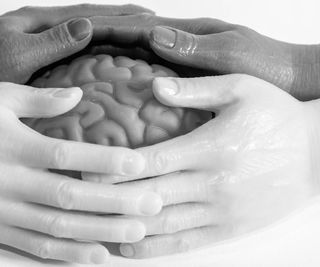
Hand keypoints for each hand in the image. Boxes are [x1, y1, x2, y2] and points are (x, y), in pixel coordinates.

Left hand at [0, 4, 151, 101]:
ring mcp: (43, 35)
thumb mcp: (15, 56)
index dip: (124, 18)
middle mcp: (45, 24)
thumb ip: (52, 41)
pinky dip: (98, 42)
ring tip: (140, 29)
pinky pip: (76, 43)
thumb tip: (89, 26)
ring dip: (116, 28)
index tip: (152, 18)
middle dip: (126, 18)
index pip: (92, 16)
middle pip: (94, 17)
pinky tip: (107, 46)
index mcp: (42, 21)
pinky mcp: (39, 49)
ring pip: (87, 28)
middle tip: (156, 19)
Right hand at [0, 83, 161, 263]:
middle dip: (114, 203)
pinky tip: (97, 255)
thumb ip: (40, 99)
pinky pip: (34, 247)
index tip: (138, 164)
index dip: (105, 162)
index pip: (65, 155)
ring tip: (135, 233)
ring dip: (99, 233)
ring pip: (56, 229)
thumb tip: (80, 97)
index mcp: (11, 145)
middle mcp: (6, 182)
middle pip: (68, 197)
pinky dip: (68, 255)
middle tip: (152, 204)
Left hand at [84, 74, 319, 257]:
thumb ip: (196, 90)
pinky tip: (128, 248)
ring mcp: (220, 212)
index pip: (151, 162)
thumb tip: (154, 87)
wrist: (319, 155)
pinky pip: (185, 244)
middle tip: (77, 200)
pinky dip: (153, 249)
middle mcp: (212, 185)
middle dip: (109, 200)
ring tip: (91, 229)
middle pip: (149, 196)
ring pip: (162, 227)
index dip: (115, 169)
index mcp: (210, 148)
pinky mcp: (229, 230)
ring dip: (123, 229)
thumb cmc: (277, 117)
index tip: (85, 170)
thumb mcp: (242, 90)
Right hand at [92, 14, 319, 99]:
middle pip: (133, 37)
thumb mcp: (232, 55)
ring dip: (110, 53)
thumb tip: (153, 34)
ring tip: (81, 58)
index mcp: (189, 34)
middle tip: (68, 41)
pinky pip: (152, 73)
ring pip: (139, 54)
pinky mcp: (189, 79)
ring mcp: (184, 60)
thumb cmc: (270, 67)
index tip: (77, 30)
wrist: (296, 81)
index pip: (138, 27)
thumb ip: (193, 46)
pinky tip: (119, 82)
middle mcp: (182, 45)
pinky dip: (131, 73)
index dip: (107, 28)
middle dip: (100, 37)